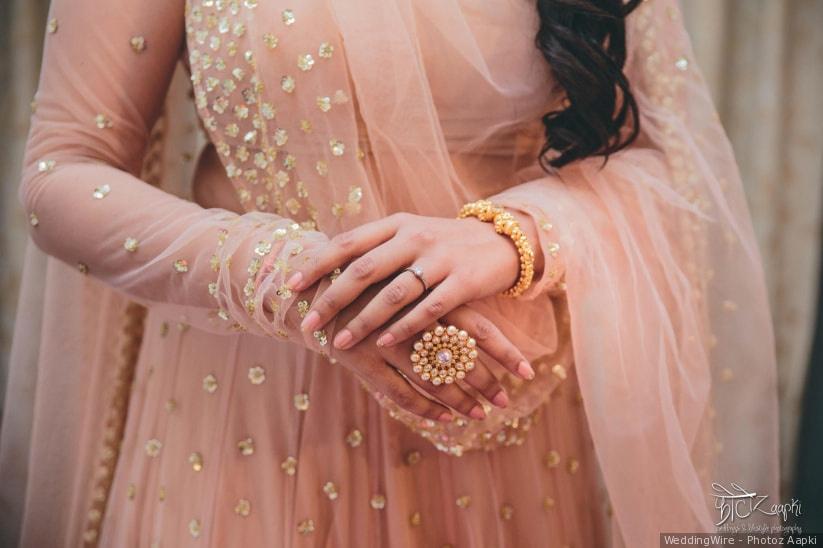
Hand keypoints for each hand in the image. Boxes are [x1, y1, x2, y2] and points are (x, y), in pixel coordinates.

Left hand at [287, 212, 539, 379]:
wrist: (501, 241)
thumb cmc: (444, 245)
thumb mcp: (409, 236)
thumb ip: (376, 249)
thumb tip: (327, 267)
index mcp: (396, 225)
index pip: (348, 242)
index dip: (317, 263)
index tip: (291, 286)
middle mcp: (414, 237)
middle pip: (364, 269)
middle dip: (331, 299)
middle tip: (308, 323)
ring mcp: (440, 258)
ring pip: (394, 292)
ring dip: (363, 321)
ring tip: (339, 343)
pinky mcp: (463, 281)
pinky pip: (428, 308)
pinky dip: (404, 327)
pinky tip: (384, 343)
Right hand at [316, 283, 531, 420]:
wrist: (316, 282)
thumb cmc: (371, 281)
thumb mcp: (405, 276)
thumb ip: (438, 296)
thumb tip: (481, 323)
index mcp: (426, 292)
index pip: (476, 326)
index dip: (503, 351)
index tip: (528, 373)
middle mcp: (410, 318)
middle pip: (458, 357)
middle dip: (485, 382)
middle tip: (505, 402)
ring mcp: (384, 342)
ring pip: (431, 379)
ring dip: (458, 401)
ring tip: (480, 415)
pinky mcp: (360, 361)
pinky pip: (398, 393)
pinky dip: (424, 408)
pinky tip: (442, 419)